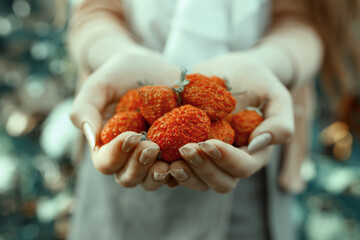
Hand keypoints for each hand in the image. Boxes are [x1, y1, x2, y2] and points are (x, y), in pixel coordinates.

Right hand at [70, 47, 179, 189]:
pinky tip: (189, 157)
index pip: (106, 163)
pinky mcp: (175, 151)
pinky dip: (183, 170)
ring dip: (158, 176)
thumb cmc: (120, 73)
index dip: (116, 155)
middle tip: (151, 147)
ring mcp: (153, 156)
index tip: (131, 136)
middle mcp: (129, 155)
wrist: (152, 65)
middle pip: (128, 178)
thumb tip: (90, 138)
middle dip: (139, 167)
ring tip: (169, 163)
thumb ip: (86, 108)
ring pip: (152, 181)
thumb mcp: (100, 84)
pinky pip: (178, 171)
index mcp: (107, 144)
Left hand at [168, 52, 293, 192]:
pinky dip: (167, 167)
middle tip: (186, 149)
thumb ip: (279, 122)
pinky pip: (179, 167)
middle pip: (220, 182)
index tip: (208, 143)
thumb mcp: (276, 95)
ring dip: (184, 174)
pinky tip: (157, 155)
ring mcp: (209, 158)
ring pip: (198, 181)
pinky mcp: (189, 149)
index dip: (226, 160)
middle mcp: (230, 161)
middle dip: (202, 169)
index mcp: (252, 152)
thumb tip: (258, 145)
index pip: (242, 167)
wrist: (231, 70)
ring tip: (169, 160)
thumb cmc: (256, 80)